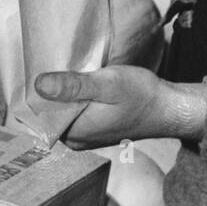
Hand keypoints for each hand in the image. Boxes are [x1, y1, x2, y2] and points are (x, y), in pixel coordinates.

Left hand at [34, 66, 206, 148]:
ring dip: (63, 92)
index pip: (39, 112)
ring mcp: (83, 137)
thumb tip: (39, 84)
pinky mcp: (92, 130)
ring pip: (60, 111)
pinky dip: (74, 97)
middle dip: (51, 90)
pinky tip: (82, 83)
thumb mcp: (106, 84)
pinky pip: (73, 112)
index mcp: (74, 133)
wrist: (167, 108)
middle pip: (48, 112)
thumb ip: (73, 85)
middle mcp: (75, 140)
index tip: (43, 67)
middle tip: (59, 64)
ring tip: (71, 71)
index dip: (39, 89)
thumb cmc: (141, 95)